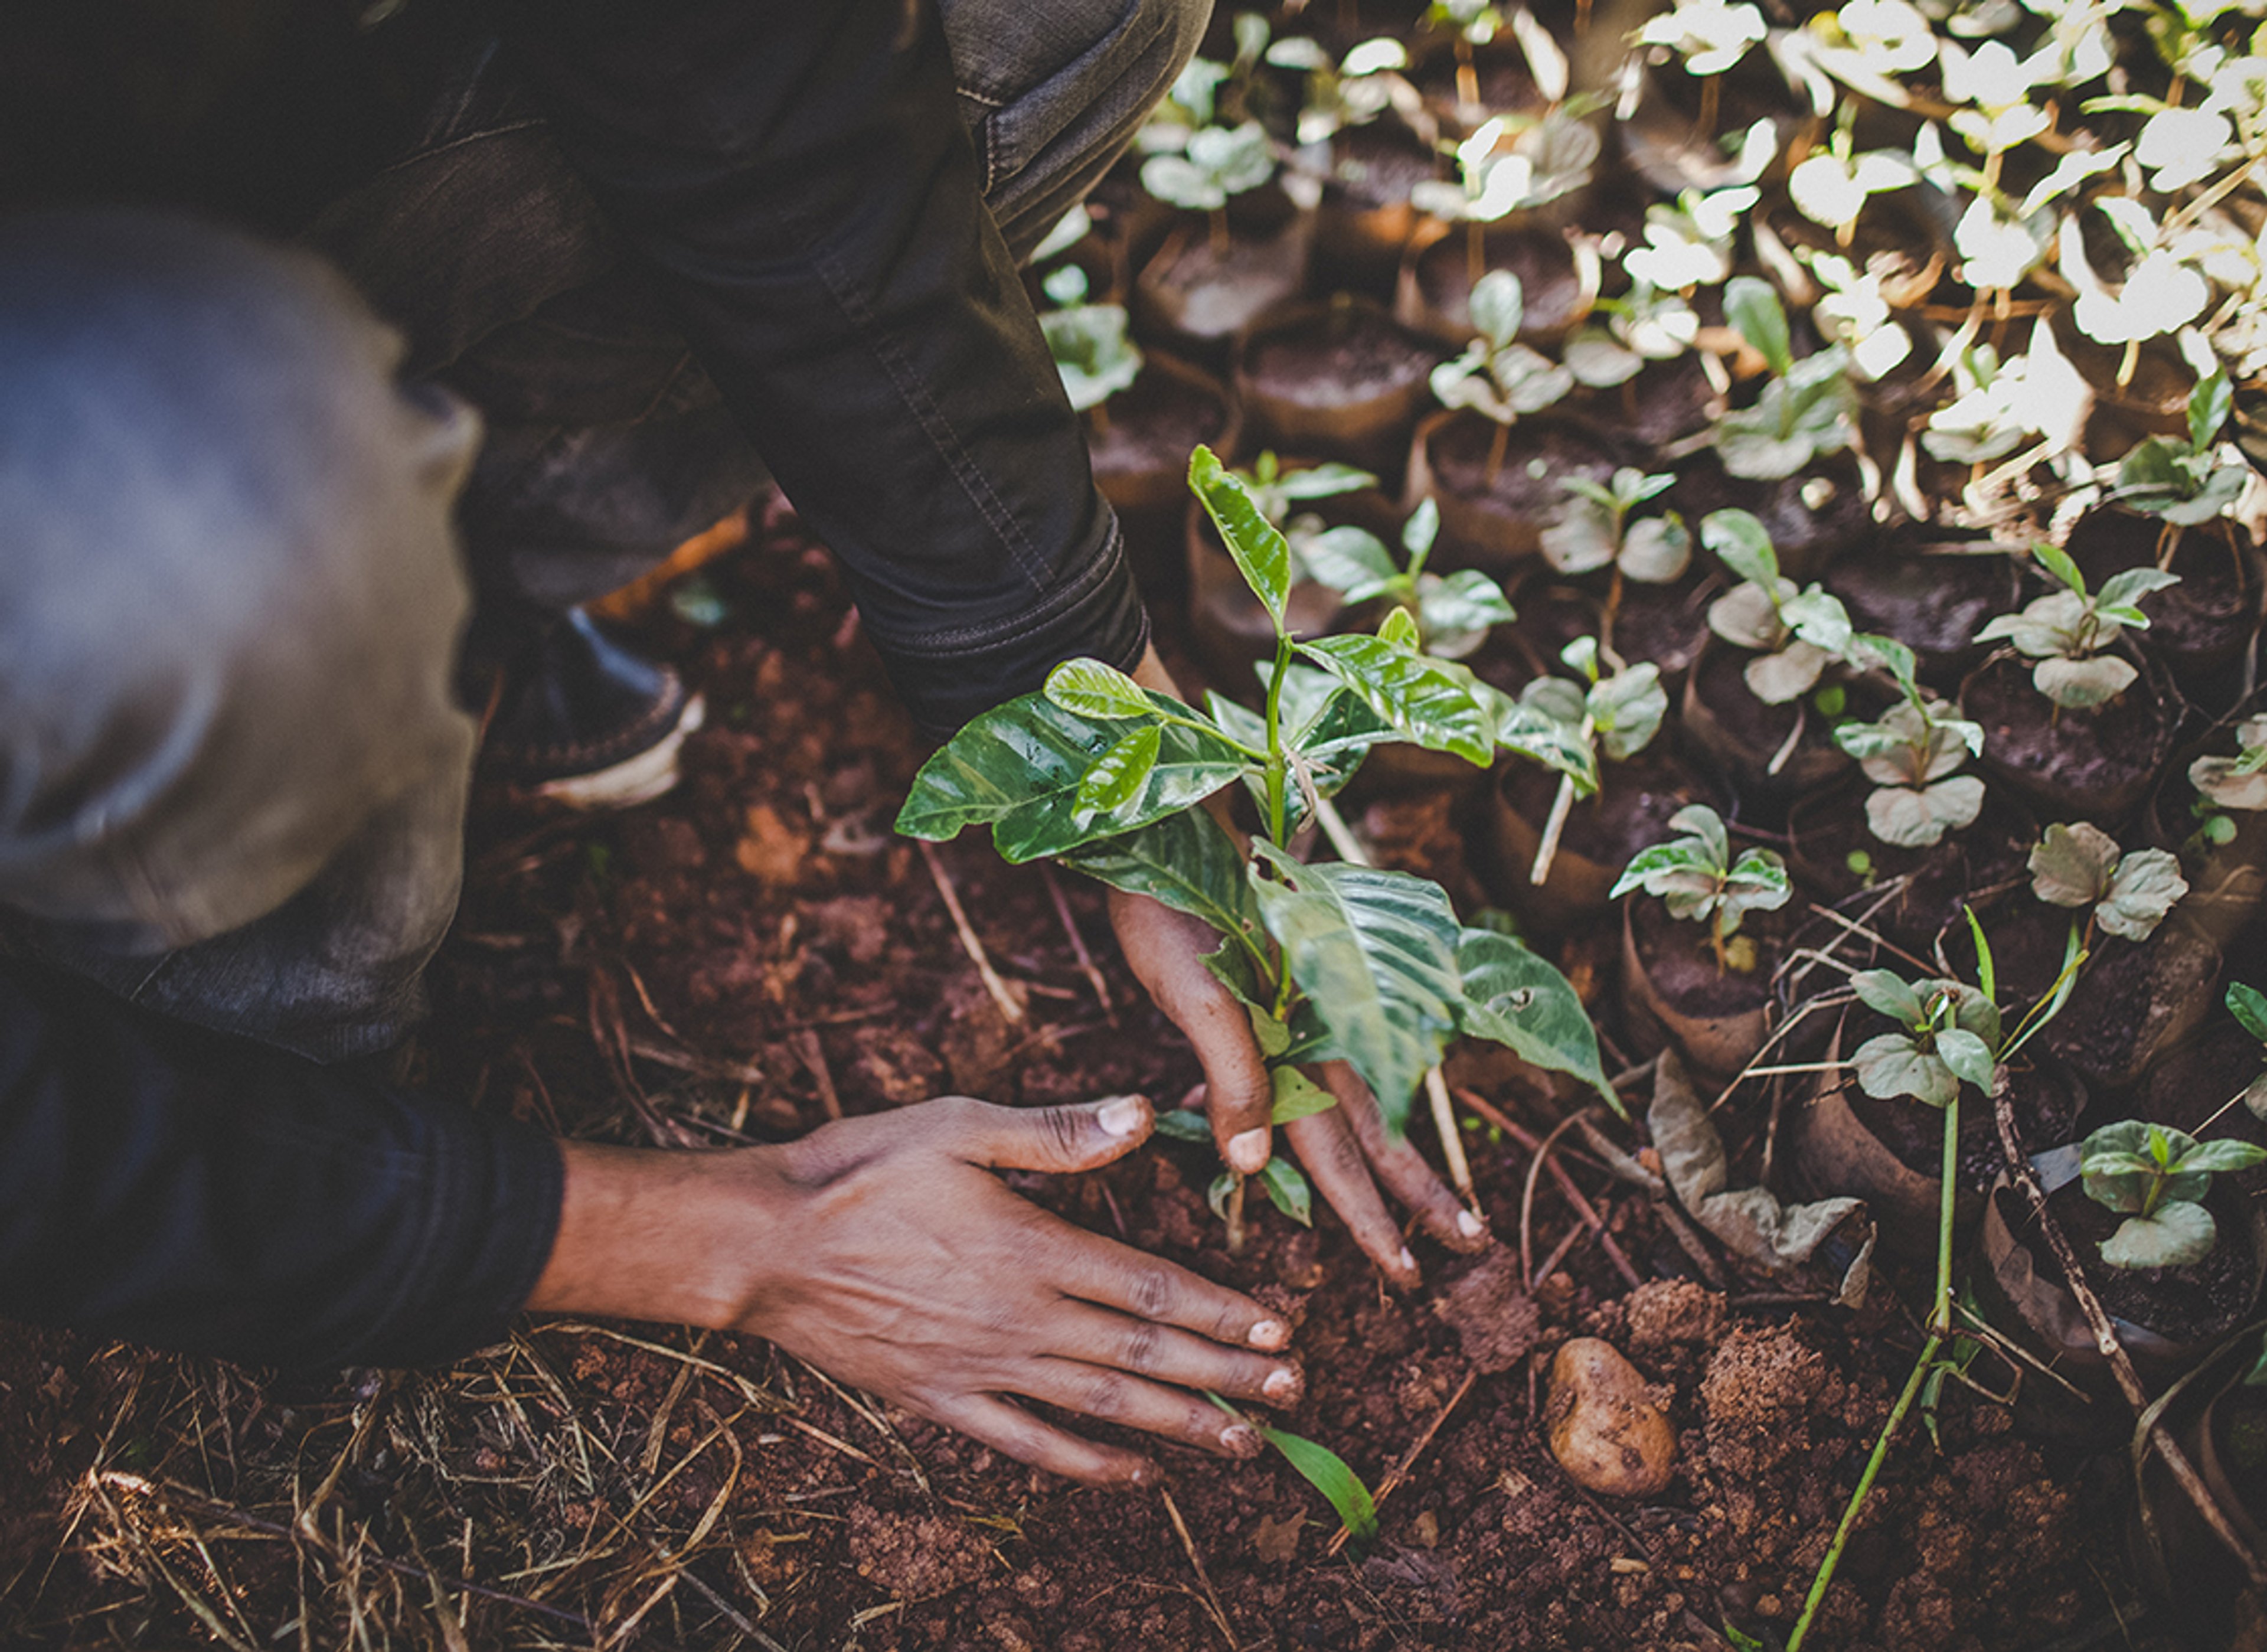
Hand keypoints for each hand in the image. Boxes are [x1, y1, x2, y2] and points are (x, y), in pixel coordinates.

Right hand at [529, 1094, 1301, 1485]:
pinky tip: (1135, 1476)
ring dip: (1178, 1424)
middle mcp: (1020, 1319)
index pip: (1150, 1286)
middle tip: (1293, 1394)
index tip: (1281, 1330)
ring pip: (1101, 1404)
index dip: (1220, 1312)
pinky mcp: (943, 1399)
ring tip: (1244, 1443)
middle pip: (1143, 1352)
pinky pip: (1029, 1443)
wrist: (764, 1245)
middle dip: (1225, 1376)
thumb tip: (1141, 1117)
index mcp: (1032, 1250)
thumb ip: (1054, 1134)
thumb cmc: (860, 1172)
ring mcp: (983, 1367)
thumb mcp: (957, 1129)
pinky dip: (1087, 1462)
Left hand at [1108, 884, 1491, 1290]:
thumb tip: (1255, 1166)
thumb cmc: (1173, 910)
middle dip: (1415, 1196)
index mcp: (1303, 1040)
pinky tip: (1366, 1129)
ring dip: (1398, 1160)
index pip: (1343, 1146)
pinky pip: (1332, 1073)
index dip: (1372, 1211)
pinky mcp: (1289, 998)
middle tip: (1466, 1247)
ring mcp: (1311, 1014)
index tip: (1409, 1268)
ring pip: (1363, 1104)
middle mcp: (1321, 1031)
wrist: (1166, 830)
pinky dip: (1356, 1112)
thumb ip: (1233, 1073)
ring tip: (1442, 1205)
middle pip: (1374, 1129)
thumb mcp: (1195, 994)